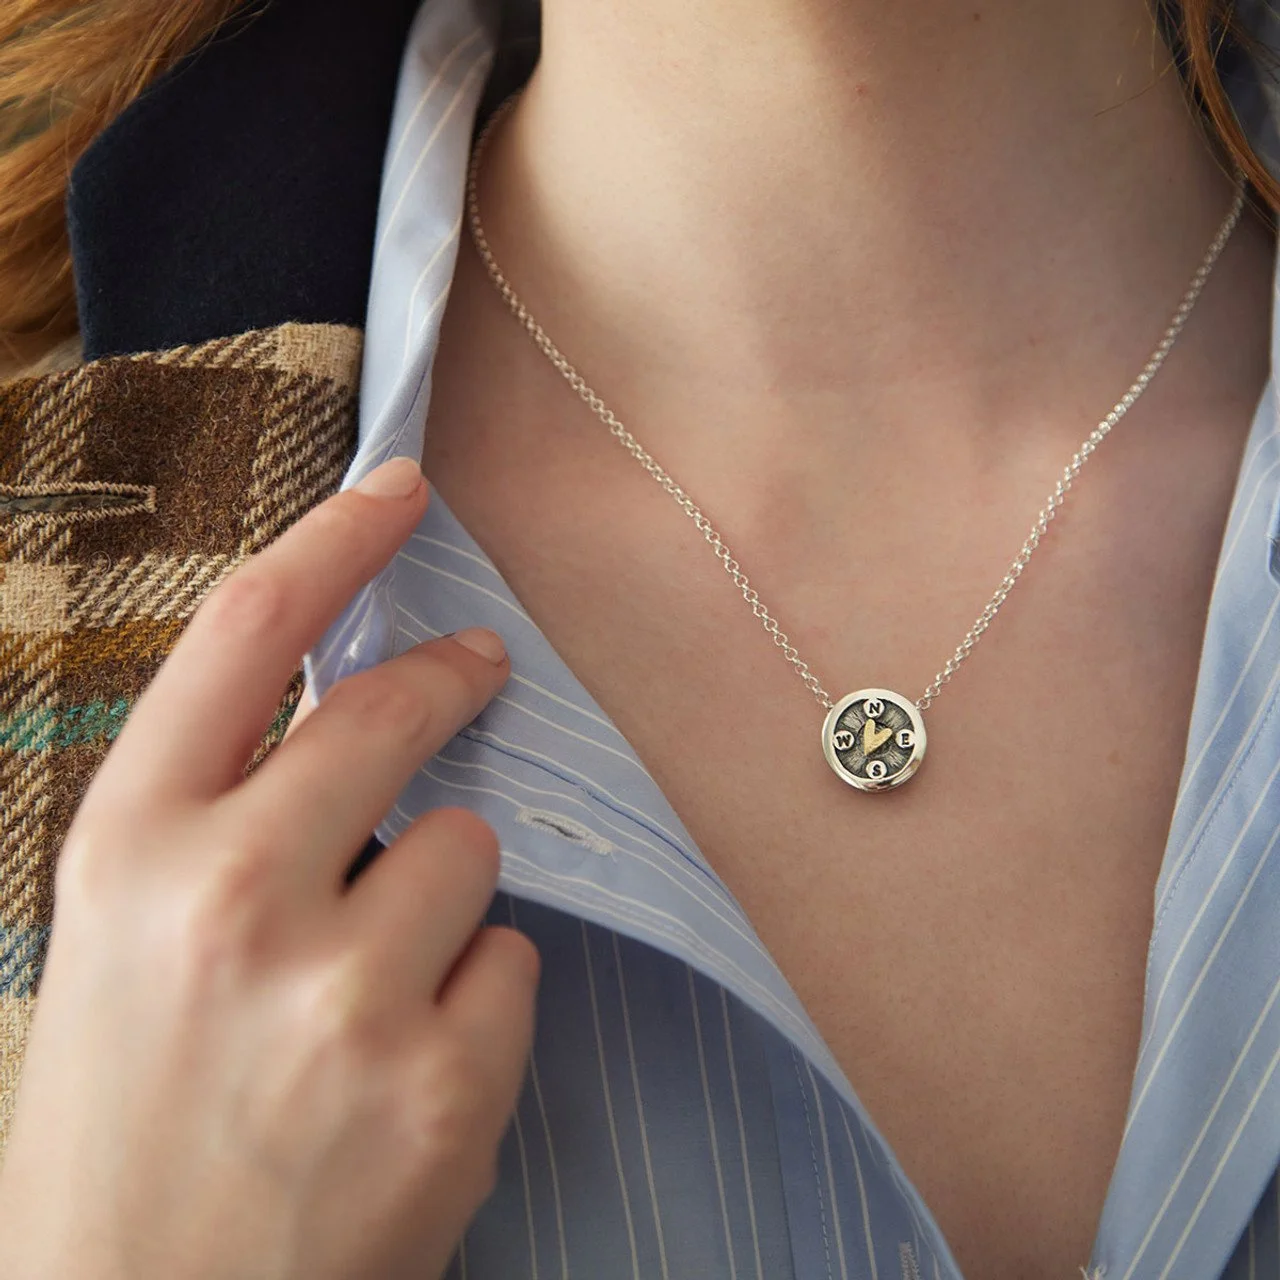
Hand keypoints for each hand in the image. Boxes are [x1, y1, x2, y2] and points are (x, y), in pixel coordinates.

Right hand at [0, 458, 537, 1279]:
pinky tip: (408, 1066)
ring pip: (468, 845)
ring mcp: (342, 993)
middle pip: (390, 714)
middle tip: (480, 670)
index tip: (401, 488)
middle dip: (450, 682)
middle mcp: (229, 901)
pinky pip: (512, 959)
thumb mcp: (121, 944)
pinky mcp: (442, 1080)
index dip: (333, 539)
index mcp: (126, 853)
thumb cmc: (125, 1125)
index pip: (243, 635)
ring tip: (371, 986)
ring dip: (442, 886)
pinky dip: (479, 990)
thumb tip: (350, 712)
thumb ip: (216, 820)